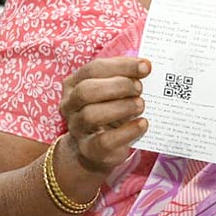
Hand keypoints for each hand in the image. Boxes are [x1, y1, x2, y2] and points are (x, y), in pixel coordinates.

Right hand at [58, 57, 150, 176]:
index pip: (93, 69)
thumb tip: (145, 66)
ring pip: (92, 115)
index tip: (145, 66)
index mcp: (73, 84)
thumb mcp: (111, 92)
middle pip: (86, 90)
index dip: (121, 66)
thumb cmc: (108, 112)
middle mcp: (70, 105)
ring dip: (122, 107)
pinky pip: (105, 141)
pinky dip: (127, 131)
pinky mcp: (89, 149)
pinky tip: (142, 124)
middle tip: (140, 88)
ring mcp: (76, 128)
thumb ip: (123, 78)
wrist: (96, 149)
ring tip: (140, 105)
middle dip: (118, 86)